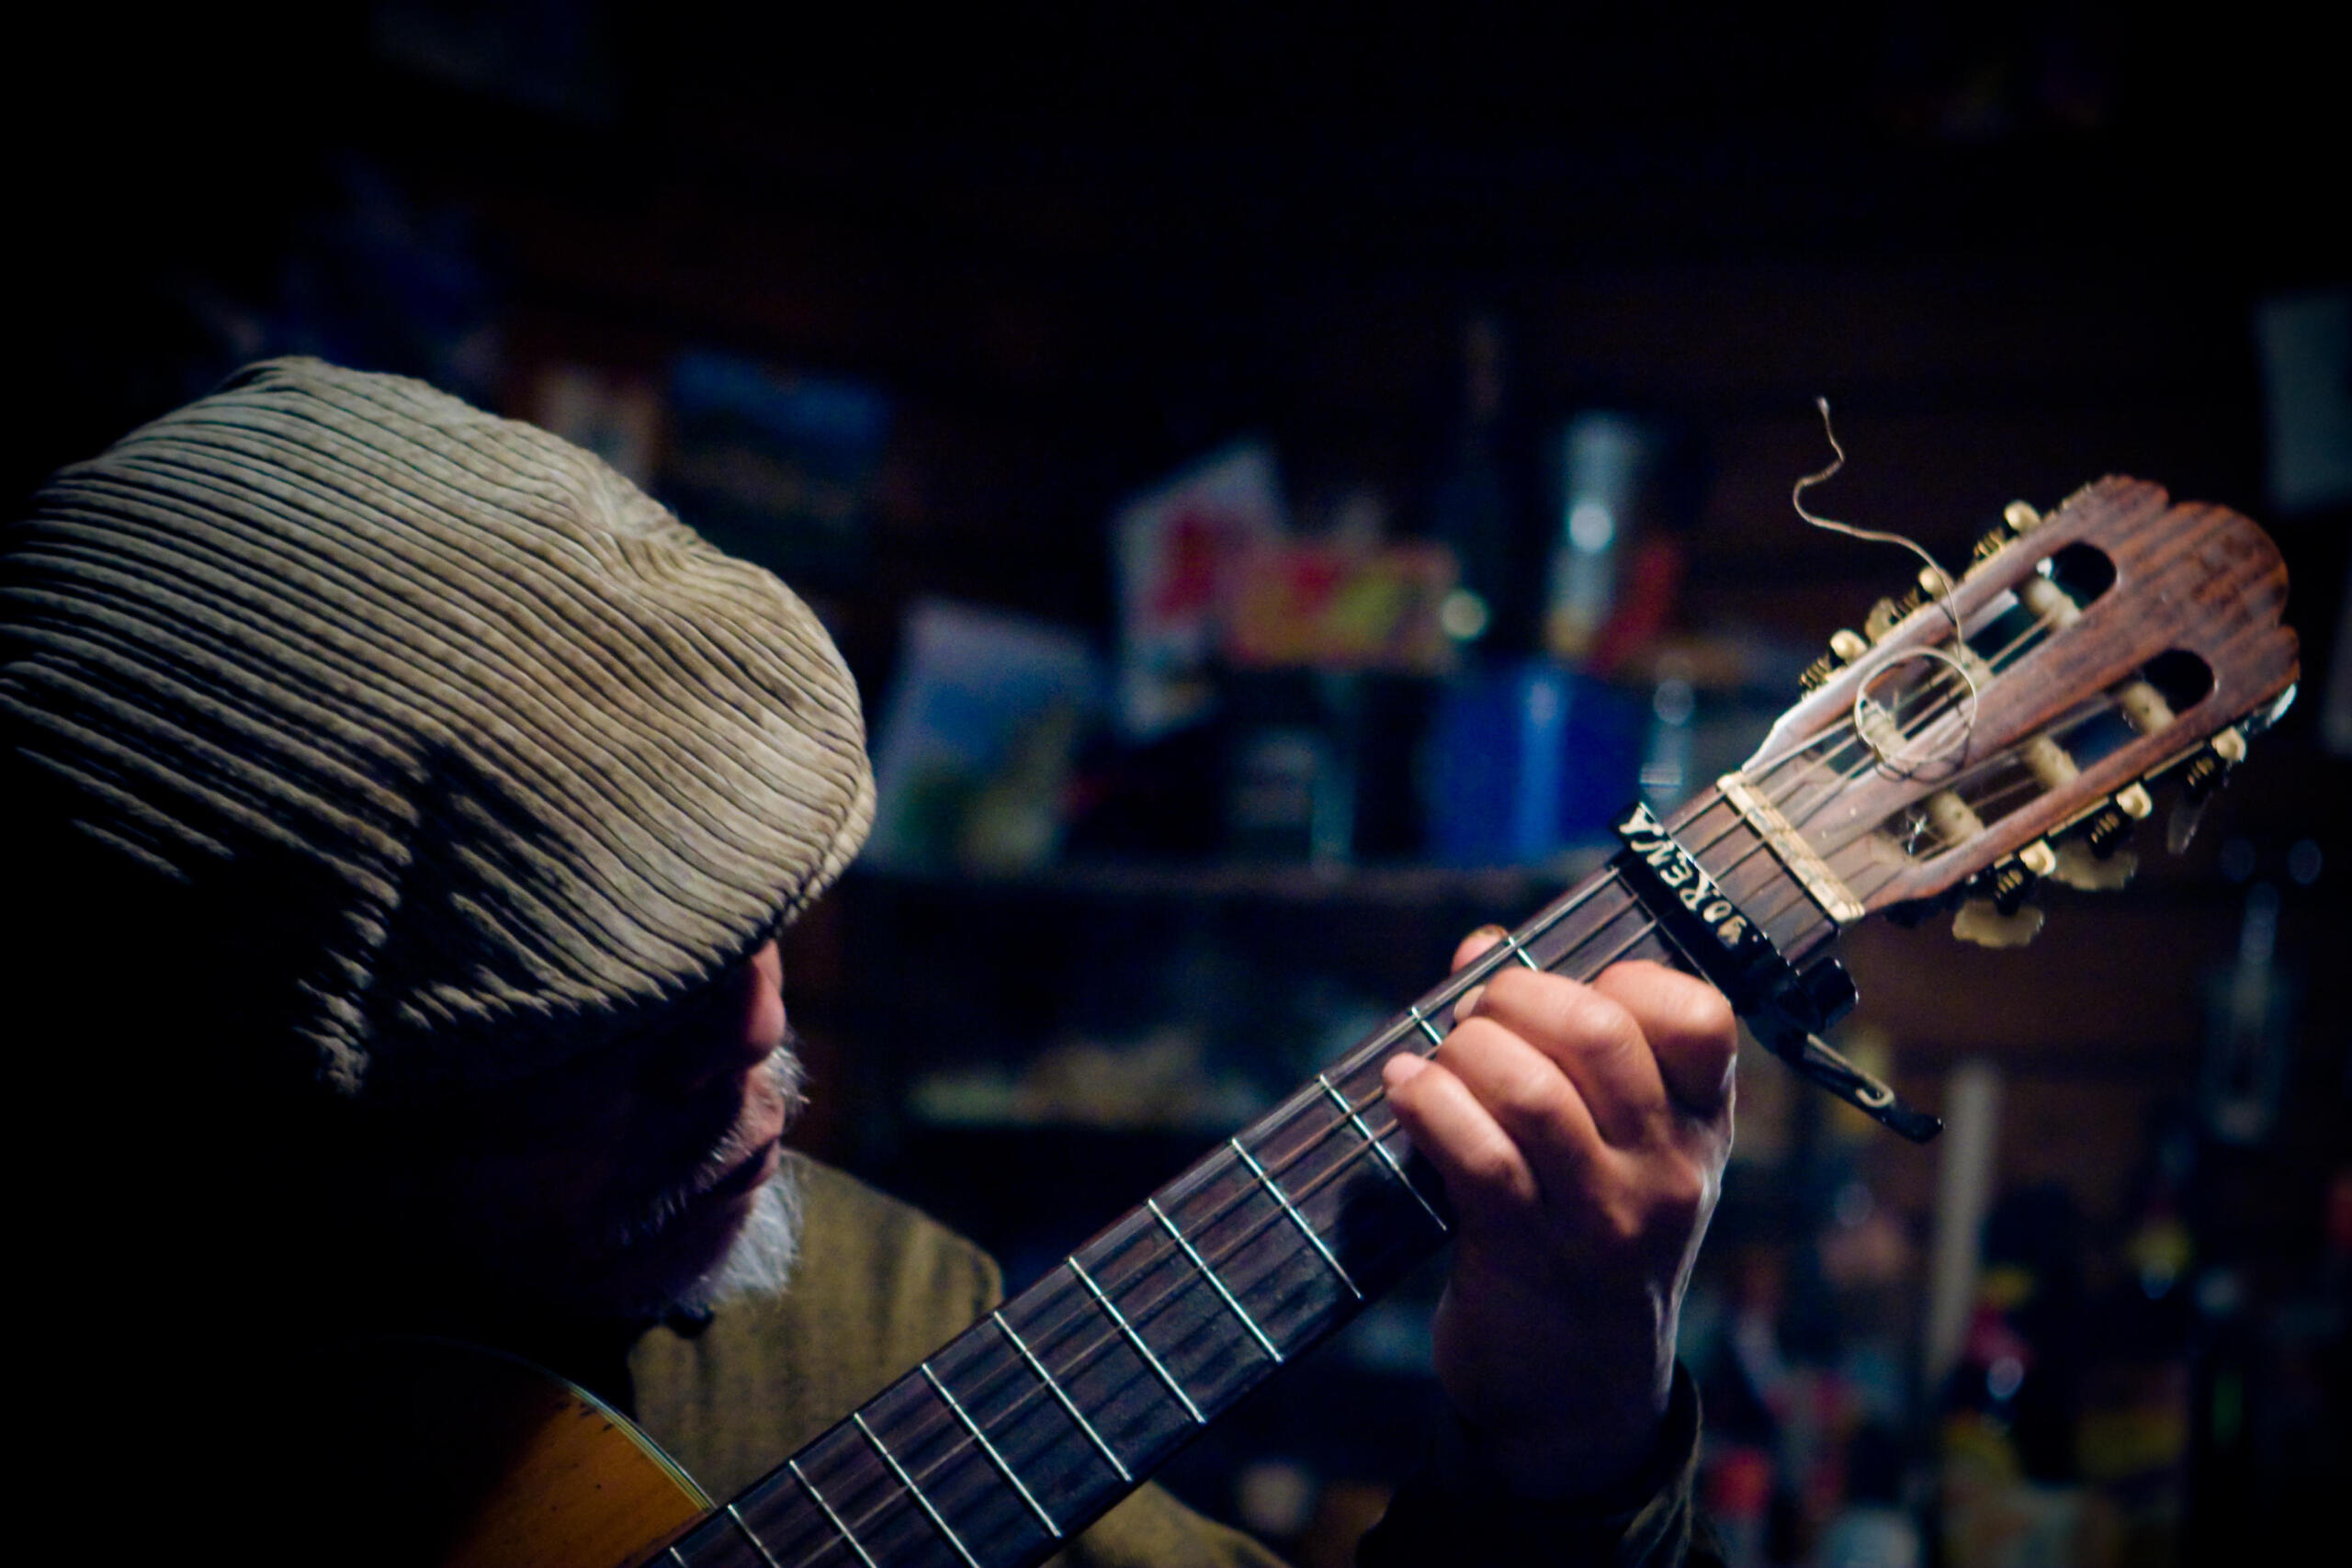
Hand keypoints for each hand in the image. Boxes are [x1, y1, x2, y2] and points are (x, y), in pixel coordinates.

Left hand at [1382, 931, 1736, 1498]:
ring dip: (1461, 1056)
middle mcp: (1668, 1166)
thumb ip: (1558, 1040)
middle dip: (1513, 1000)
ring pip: (1529, 1089)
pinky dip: (1427, 1105)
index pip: (1694, 1012)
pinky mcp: (1529, 1254)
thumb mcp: (1610, 1144)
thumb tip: (1482, 944)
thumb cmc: (1584, 1235)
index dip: (1614, 977)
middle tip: (1476, 1023)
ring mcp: (1604, 1215)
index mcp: (1702, 1123)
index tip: (1559, 999)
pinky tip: (1403, 1092)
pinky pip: (1477, 1156)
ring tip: (1433, 1064)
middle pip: (1597, 1031)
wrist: (1580, 1392)